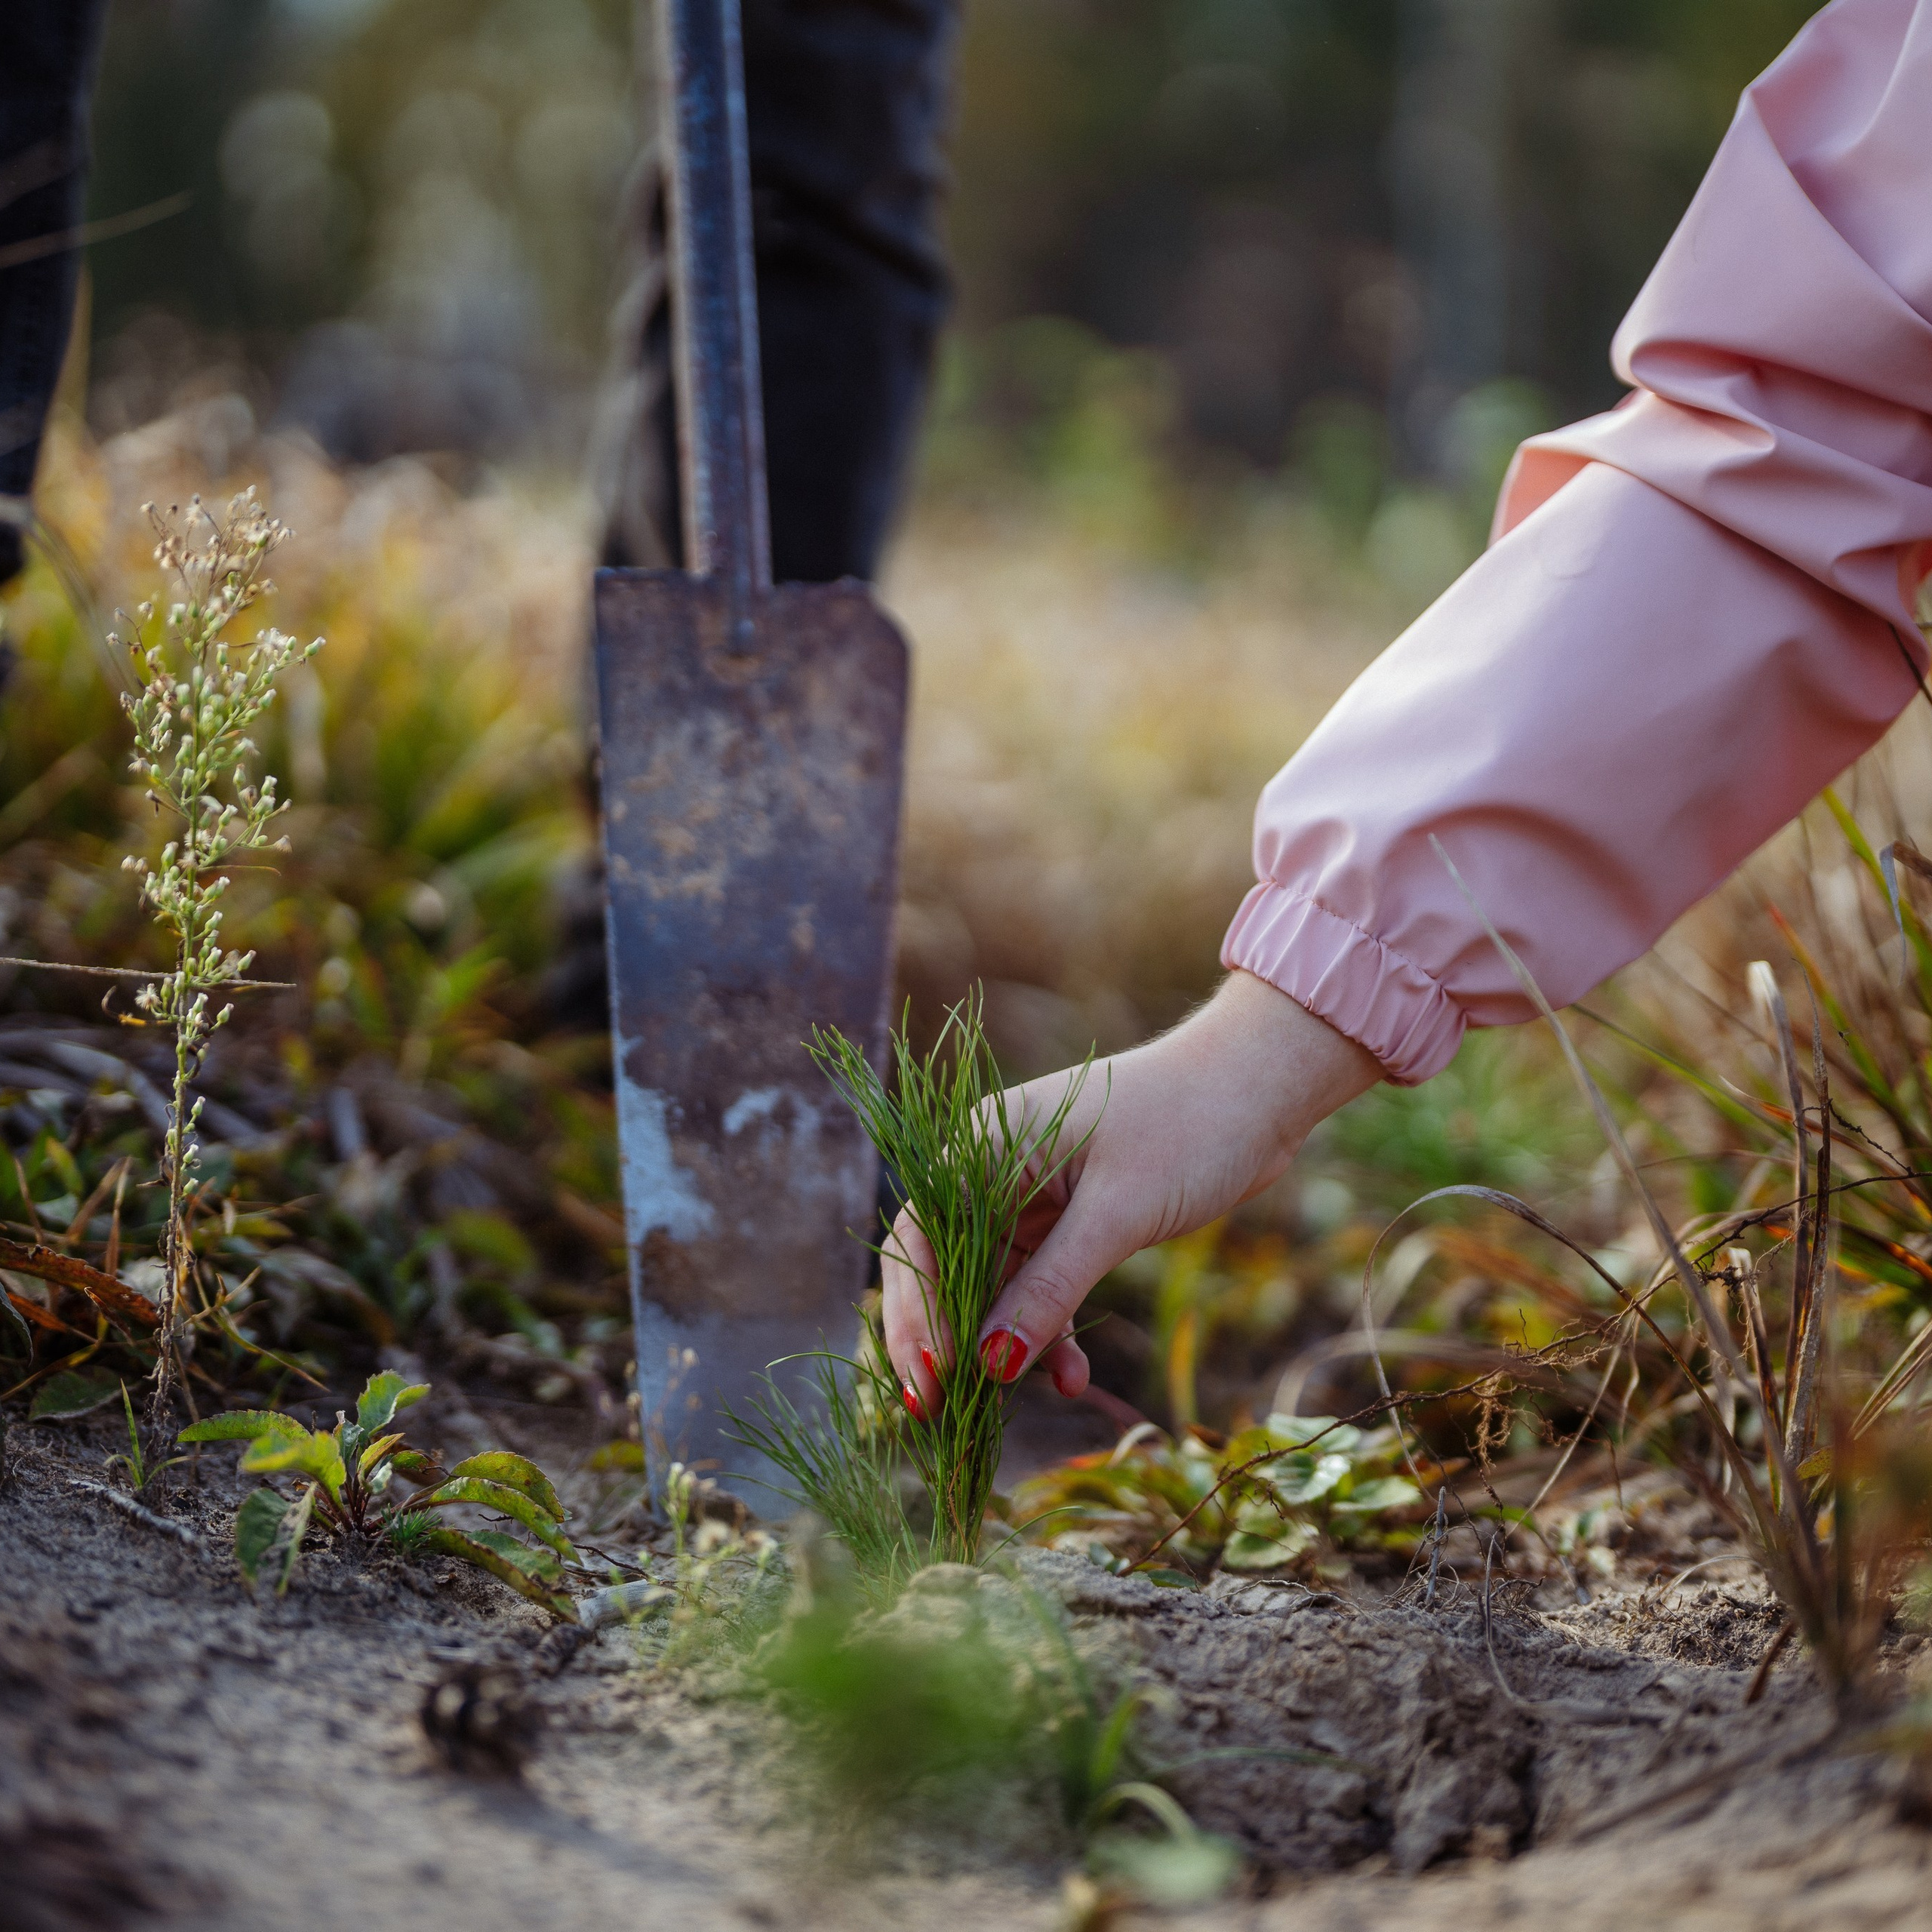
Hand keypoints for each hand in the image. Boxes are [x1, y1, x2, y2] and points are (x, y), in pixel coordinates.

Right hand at [882, 970, 1381, 1415]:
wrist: (1260, 1089)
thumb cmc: (1187, 1125)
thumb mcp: (1115, 1214)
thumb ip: (1049, 1289)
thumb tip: (991, 1364)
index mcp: (985, 1145)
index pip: (923, 1239)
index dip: (918, 1314)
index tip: (933, 1381)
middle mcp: (994, 1169)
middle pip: (946, 1267)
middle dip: (951, 1340)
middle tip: (947, 1412)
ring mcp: (1030, 1195)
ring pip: (997, 1285)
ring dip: (1014, 1342)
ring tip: (1051, 1391)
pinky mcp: (1069, 1220)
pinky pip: (1041, 1285)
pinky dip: (1053, 1328)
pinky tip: (1073, 1373)